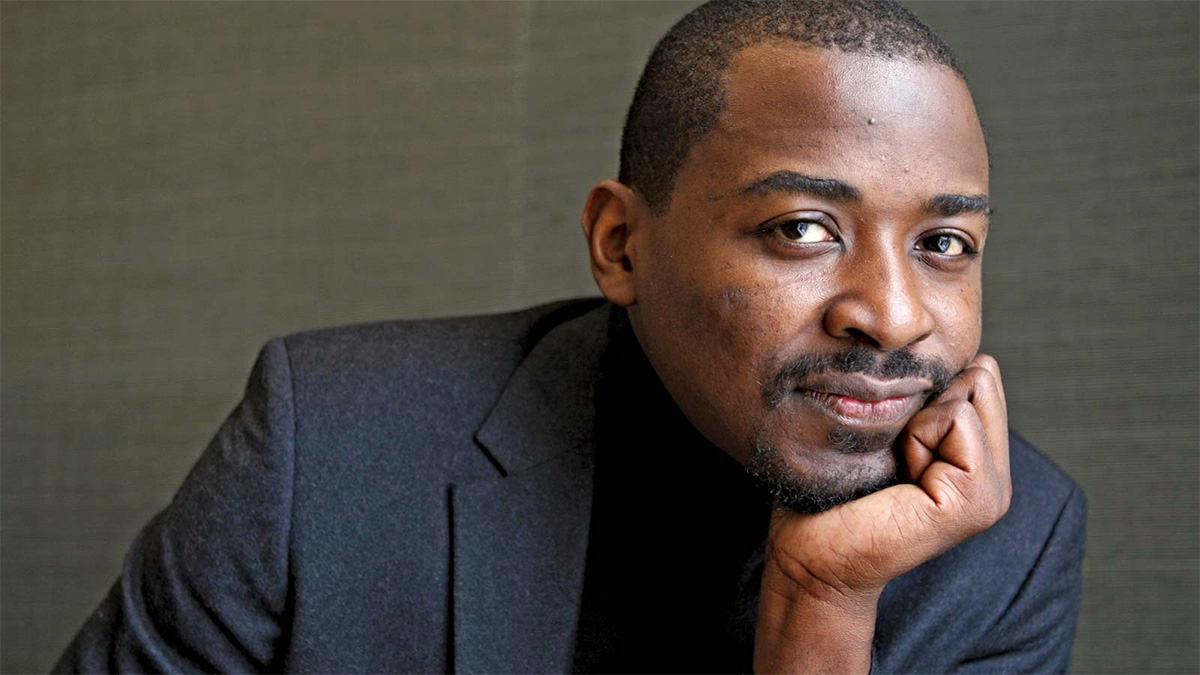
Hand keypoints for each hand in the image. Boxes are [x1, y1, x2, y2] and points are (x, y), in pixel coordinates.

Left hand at [754, 354, 1010, 672]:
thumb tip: (961, 350)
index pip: (981, 376)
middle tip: (897, 454)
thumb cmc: (834, 489)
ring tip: (897, 467)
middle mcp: (997, 481)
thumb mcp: (891, 431)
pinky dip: (917, 435)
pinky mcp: (974, 499)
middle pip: (981, 378)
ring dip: (917, 420)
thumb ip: (928, 401)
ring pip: (968, 393)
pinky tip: (901, 476)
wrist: (810, 553)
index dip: (927, 391)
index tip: (897, 439)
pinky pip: (955, 418)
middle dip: (927, 401)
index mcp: (980, 465)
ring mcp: (992, 494)